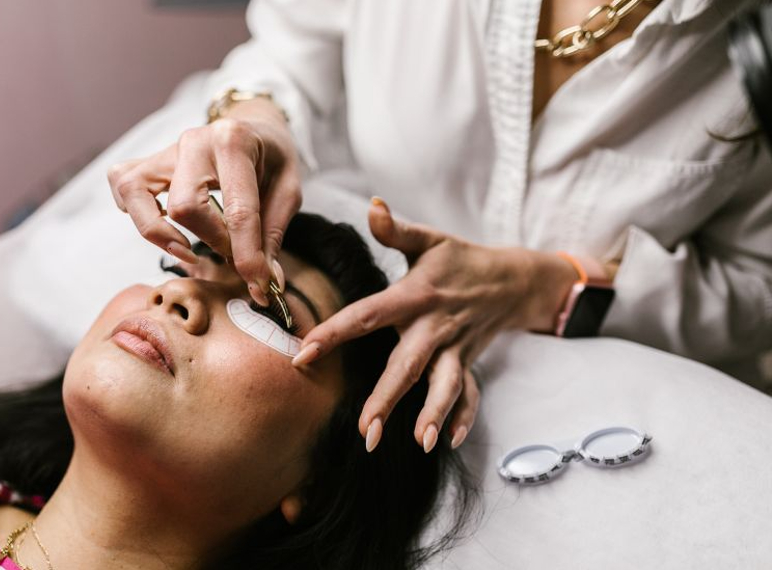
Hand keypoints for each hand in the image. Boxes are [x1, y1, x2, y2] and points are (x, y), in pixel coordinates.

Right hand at [106, 99, 301, 304]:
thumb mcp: (289, 191)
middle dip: (211, 242)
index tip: (258, 285)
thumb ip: (273, 235)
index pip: (237, 210)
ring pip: (136, 192)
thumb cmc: (272, 159)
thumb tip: (264, 281)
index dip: (247, 256)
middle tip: (232, 252)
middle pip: (185, 206)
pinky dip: (134, 211)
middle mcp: (194, 141)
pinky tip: (161, 224)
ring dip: (159, 232)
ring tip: (187, 250)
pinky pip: (122, 184)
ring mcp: (166, 150)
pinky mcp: (149, 161)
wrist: (253, 127)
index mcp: (234, 141)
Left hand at [292, 198, 577, 452]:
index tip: (304, 354)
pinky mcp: (470, 361)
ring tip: (419, 442)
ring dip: (433, 414)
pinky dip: (464, 417)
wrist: (514, 278)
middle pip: (408, 364)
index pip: (367, 315)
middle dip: (388, 398)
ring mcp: (456, 348)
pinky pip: (470, 393)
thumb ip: (396, 230)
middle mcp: (435, 326)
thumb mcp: (430, 240)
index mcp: (416, 296)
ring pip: (445, 384)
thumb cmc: (460, 258)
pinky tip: (449, 442)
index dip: (334, 333)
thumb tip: (371, 206)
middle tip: (366, 430)